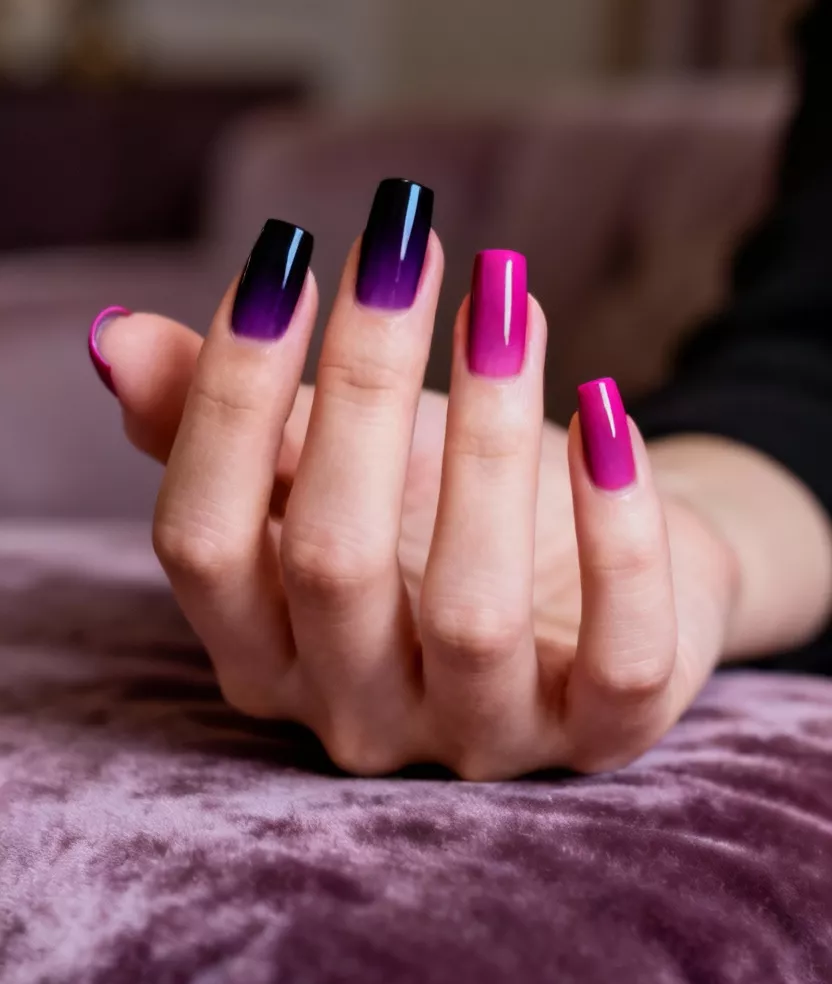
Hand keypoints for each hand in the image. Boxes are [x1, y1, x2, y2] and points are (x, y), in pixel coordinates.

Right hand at [90, 215, 736, 777]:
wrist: (593, 574)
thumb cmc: (440, 510)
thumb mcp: (330, 460)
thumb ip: (229, 420)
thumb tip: (117, 340)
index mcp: (260, 648)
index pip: (200, 540)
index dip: (228, 398)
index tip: (284, 255)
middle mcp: (355, 712)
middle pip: (330, 560)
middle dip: (363, 386)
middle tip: (404, 246)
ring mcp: (482, 736)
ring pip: (471, 612)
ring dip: (488, 435)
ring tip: (509, 297)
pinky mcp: (604, 735)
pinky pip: (622, 659)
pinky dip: (616, 530)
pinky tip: (609, 409)